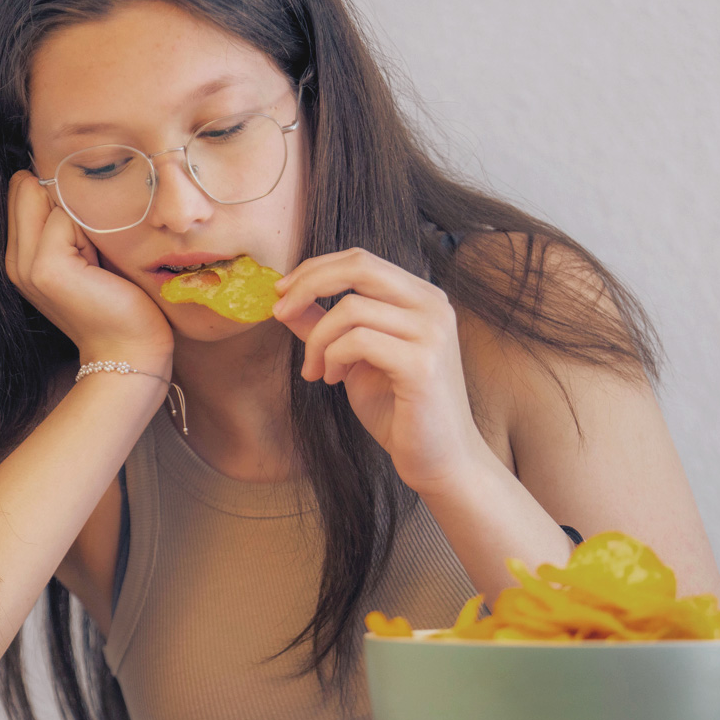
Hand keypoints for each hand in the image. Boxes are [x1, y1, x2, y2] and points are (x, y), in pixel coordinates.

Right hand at [5, 171, 172, 365]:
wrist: (131, 350)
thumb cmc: (121, 301)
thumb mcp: (88, 252)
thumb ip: (66, 218)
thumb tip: (60, 173)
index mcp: (20, 255)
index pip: (23, 188)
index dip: (60, 198)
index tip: (86, 238)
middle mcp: (14, 260)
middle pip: (28, 187)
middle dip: (67, 204)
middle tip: (93, 250)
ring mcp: (26, 265)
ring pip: (47, 198)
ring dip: (82, 218)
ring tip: (98, 261)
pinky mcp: (45, 268)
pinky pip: (65, 217)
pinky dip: (91, 233)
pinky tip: (100, 267)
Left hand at [271, 248, 485, 493]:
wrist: (440, 460)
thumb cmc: (400, 411)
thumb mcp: (355, 360)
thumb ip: (326, 327)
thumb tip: (285, 302)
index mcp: (421, 297)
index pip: (361, 259)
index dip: (315, 269)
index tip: (281, 293)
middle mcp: (432, 306)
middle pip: (359, 266)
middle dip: (308, 284)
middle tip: (279, 311)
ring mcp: (432, 332)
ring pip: (351, 308)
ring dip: (318, 340)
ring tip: (315, 371)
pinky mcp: (422, 364)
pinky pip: (358, 342)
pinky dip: (333, 358)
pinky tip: (334, 380)